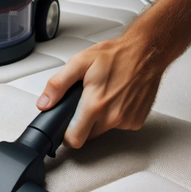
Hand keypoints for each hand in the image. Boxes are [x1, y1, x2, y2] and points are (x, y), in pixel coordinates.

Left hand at [36, 35, 166, 147]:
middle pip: (88, 135)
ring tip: (103, 95)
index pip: (74, 139)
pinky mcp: (137, 121)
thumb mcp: (80, 62)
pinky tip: (117, 98)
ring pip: (103, 130)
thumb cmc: (116, 55)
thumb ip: (58, 85)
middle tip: (84, 102)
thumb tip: (44, 103)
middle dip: (82, 122)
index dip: (66, 134)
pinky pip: (118, 125)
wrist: (146, 52)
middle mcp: (112, 117)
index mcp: (96, 104)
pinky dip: (115, 115)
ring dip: (99, 118)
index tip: (65, 126)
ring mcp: (126, 121)